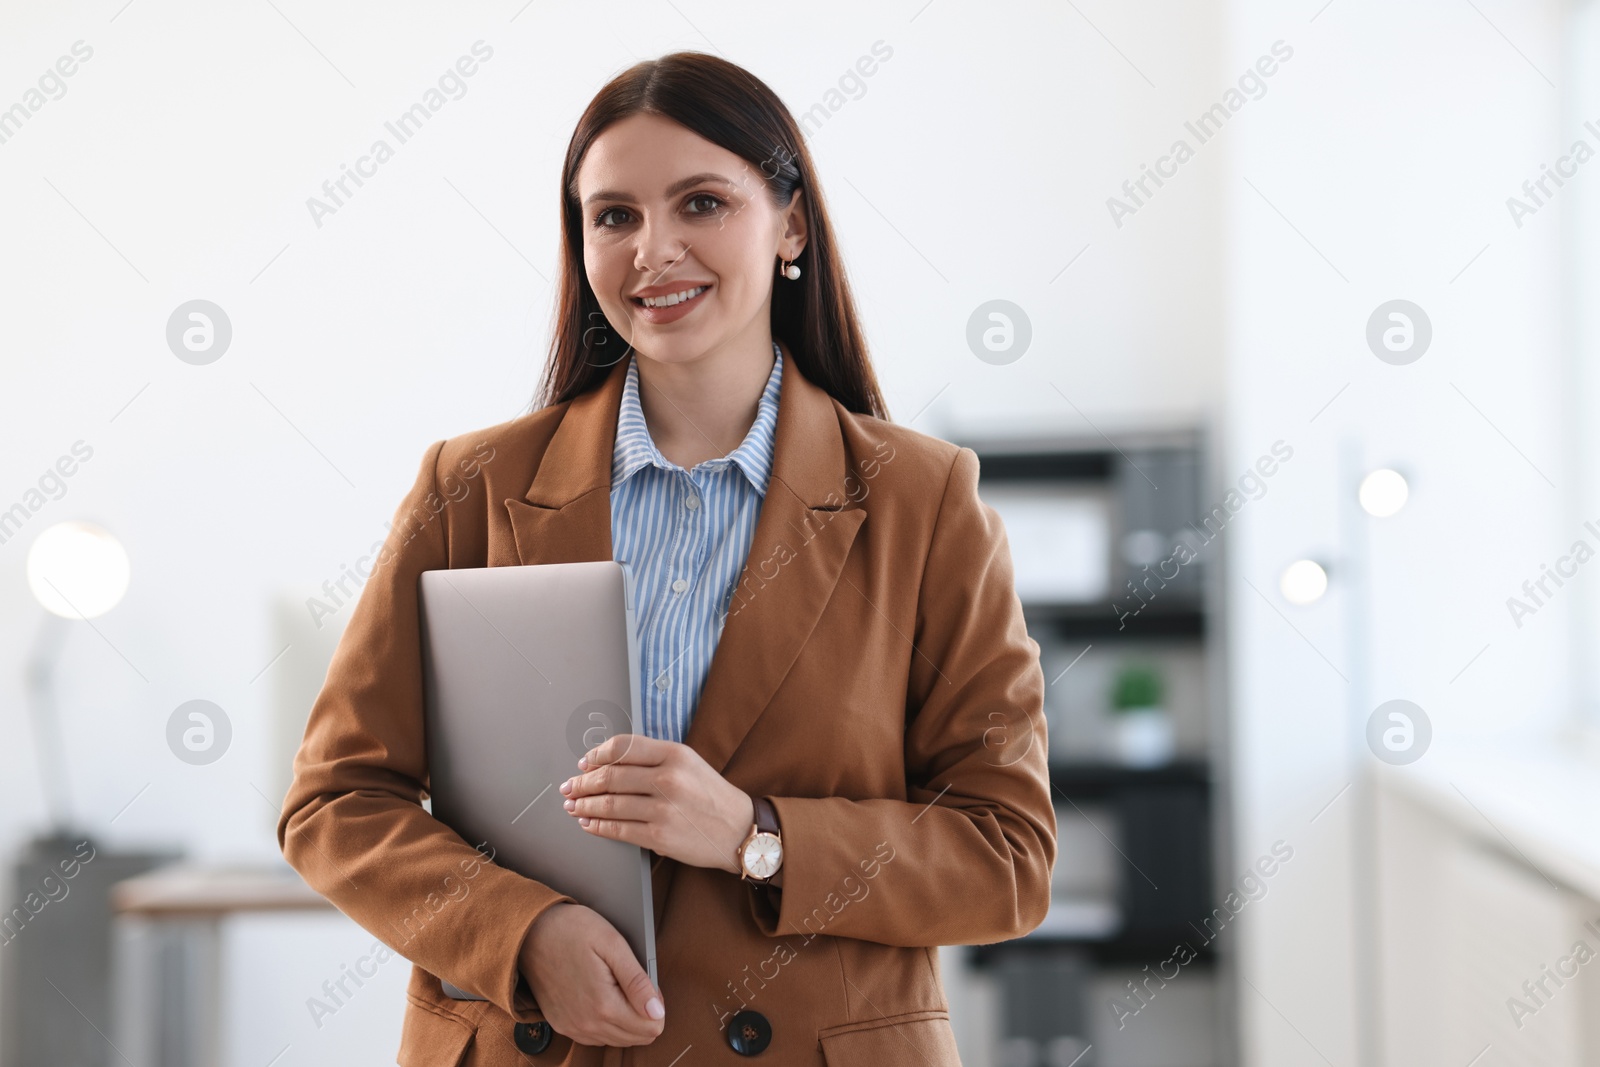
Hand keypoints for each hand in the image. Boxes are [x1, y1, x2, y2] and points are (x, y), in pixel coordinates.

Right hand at [518, 903, 663, 1046]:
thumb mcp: (613, 945)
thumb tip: (658, 1013)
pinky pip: (596, 1037)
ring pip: (617, 1040)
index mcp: (603, 1006)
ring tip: (615, 985)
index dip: (656, 1005)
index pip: (651, 1028)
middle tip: (632, 982)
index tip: (646, 983)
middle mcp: (587, 1025)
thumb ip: (637, 982)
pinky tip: (602, 997)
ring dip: (625, 1019)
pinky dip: (606, 1022)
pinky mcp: (562, 1026)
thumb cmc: (572, 931)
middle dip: (644, 1013)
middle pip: (637, 1038)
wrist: (529, 932)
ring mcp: (572, 1028)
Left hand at [560, 734, 751, 873]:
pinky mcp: (660, 836)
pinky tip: (588, 823)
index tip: (584, 762)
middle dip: (583, 783)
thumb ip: (653, 759)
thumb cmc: (711, 795)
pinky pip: (618, 829)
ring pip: (610, 804)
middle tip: (569, 787)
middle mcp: (668, 778)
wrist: (739, 829)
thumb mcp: (688, 763)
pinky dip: (597, 825)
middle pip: (610, 776)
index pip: (623, 747)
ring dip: (584, 805)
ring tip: (573, 805)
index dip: (597, 754)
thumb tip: (606, 763)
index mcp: (675, 754)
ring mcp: (664, 809)